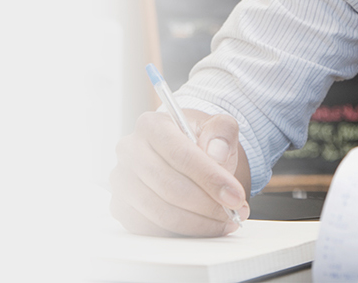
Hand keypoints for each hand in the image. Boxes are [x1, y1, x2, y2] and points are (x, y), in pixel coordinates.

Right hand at [109, 109, 250, 236]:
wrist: (183, 155)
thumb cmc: (199, 141)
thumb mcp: (218, 127)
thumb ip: (222, 132)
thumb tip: (216, 154)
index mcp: (151, 125)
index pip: (180, 154)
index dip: (210, 178)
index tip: (235, 196)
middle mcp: (129, 151)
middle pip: (169, 187)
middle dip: (207, 205)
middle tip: (235, 212)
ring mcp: (121, 181)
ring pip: (161, 212)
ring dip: (198, 223)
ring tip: (224, 220)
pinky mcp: (122, 207)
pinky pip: (151, 228)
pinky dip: (182, 232)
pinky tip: (204, 225)